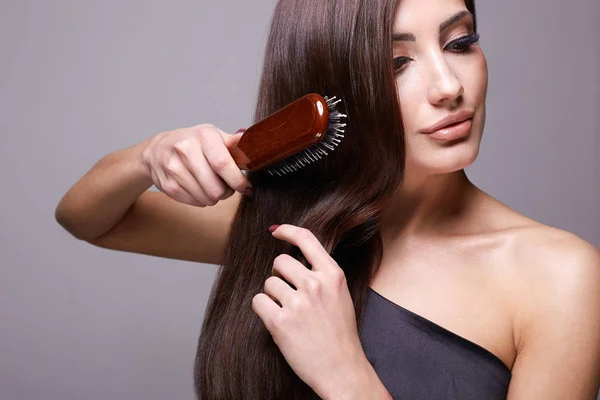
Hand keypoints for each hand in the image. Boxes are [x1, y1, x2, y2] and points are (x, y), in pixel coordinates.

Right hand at [140, 124, 251, 206]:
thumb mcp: (213, 136)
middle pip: (215, 187)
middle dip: (227, 192)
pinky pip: (194, 202)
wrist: (157, 149)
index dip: (237, 181)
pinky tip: (199, 189)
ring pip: (206, 198)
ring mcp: (174, 168)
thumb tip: (255, 143)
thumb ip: (234, 143)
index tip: (246, 187)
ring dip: (215, 197)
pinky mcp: (167, 185)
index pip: (223, 164)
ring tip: (212, 186)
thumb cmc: (192, 143)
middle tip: (227, 187)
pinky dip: (201, 200)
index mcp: (203, 136)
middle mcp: (186, 150)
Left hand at [252, 224, 369, 398]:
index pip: (307, 240)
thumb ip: (321, 275)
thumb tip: (292, 257)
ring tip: (289, 314)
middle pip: (280, 262)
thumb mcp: (340, 295)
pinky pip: (259, 301)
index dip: (289, 231)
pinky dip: (263, 310)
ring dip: (273, 296)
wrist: (341, 368)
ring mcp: (298, 303)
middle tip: (288, 295)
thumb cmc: (339, 334)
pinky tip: (278, 322)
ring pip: (269, 283)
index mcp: (333, 275)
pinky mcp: (281, 321)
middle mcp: (315, 284)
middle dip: (280, 276)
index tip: (276, 231)